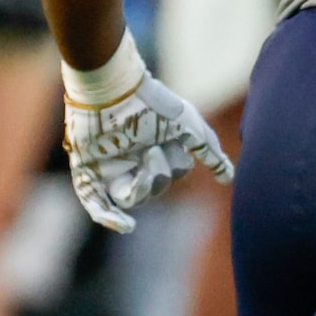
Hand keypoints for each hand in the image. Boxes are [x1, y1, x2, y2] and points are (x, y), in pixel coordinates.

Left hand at [65, 65, 232, 231]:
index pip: (170, 177)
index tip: (171, 143)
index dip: (176, 165)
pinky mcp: (87, 170)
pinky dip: (109, 218)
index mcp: (152, 152)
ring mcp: (107, 168)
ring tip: (144, 156)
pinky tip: (127, 226)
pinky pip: (95, 203)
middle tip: (152, 149)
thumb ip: (210, 152)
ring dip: (143, 186)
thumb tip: (228, 178)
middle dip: (159, 174)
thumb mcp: (190, 127)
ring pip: (130, 199)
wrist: (116, 89)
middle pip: (153, 190)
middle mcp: (130, 162)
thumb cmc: (153, 104)